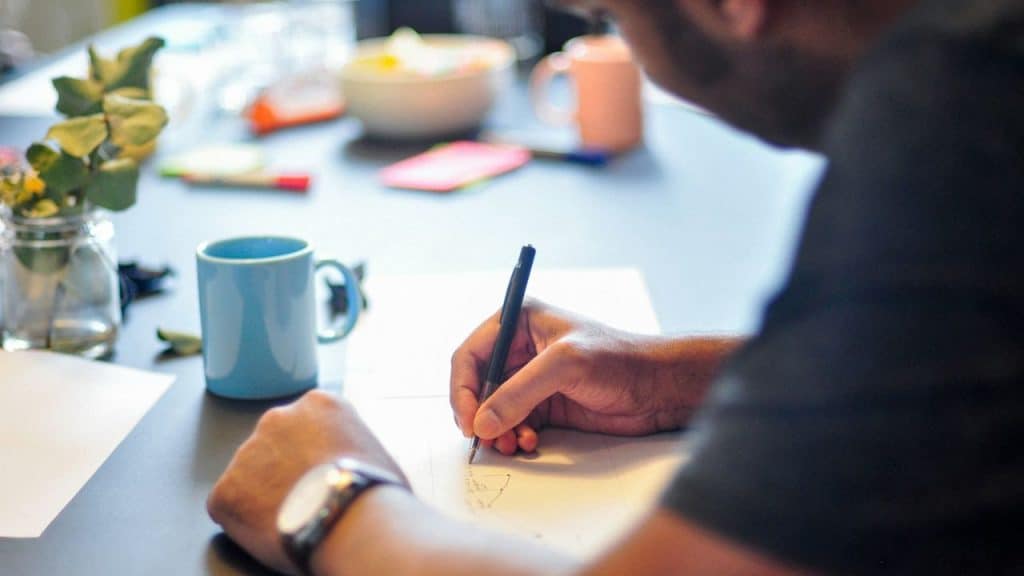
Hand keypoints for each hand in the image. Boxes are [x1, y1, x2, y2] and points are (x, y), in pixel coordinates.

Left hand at [207, 390, 405, 574]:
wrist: (350, 519)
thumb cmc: (373, 491)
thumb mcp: (372, 449)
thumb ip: (345, 445)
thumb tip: (342, 464)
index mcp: (318, 404)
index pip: (306, 426)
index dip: (313, 454)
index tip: (320, 473)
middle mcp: (277, 418)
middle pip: (274, 445)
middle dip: (284, 469)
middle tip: (306, 497)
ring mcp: (246, 453)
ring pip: (250, 475)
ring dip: (265, 493)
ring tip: (294, 517)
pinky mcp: (224, 490)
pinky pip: (230, 506)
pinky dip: (246, 521)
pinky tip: (275, 530)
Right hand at [450, 300, 732, 455]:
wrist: (658, 387)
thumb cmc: (619, 359)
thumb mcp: (564, 366)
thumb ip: (519, 393)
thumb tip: (483, 422)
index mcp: (520, 321)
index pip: (471, 355)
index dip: (463, 389)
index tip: (468, 419)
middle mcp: (521, 348)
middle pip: (478, 385)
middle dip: (480, 414)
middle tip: (486, 438)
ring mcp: (532, 378)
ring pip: (494, 409)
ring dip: (497, 430)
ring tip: (512, 444)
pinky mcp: (545, 404)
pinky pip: (514, 424)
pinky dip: (515, 436)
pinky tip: (530, 443)